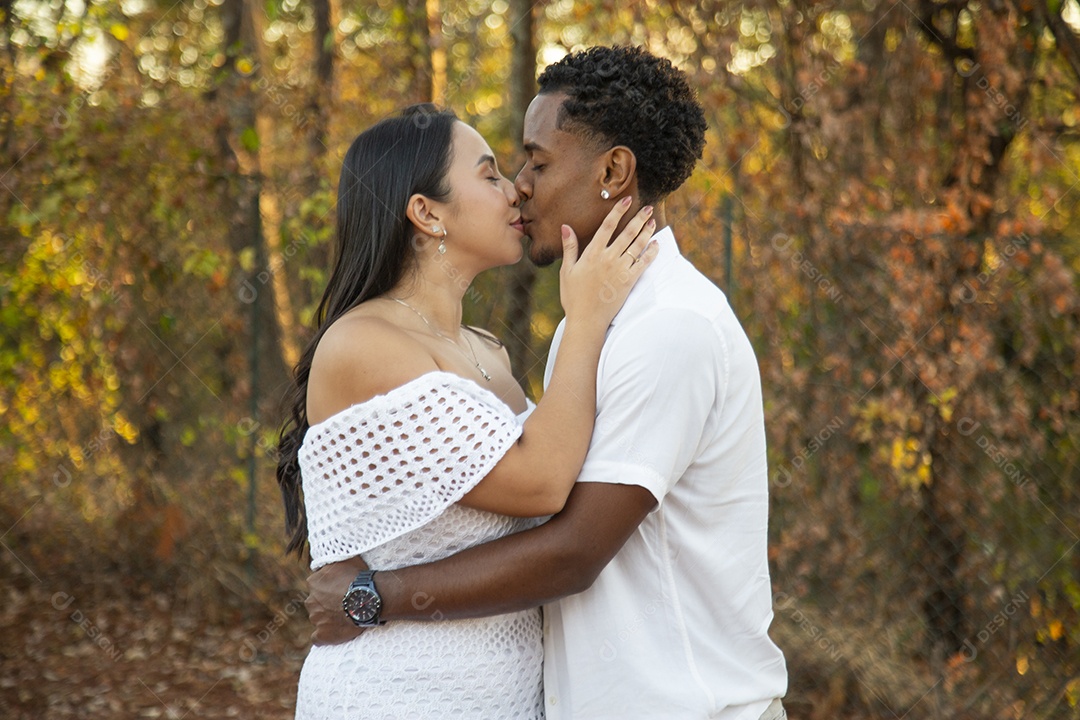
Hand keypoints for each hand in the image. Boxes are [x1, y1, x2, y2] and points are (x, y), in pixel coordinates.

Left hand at [305, 556, 367, 645]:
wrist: (367, 599)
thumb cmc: (358, 577)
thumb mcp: (345, 559)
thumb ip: (333, 561)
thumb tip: (327, 561)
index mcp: (313, 582)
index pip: (317, 585)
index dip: (329, 588)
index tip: (340, 590)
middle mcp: (311, 600)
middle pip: (316, 602)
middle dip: (326, 603)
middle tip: (343, 603)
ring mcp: (316, 618)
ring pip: (318, 618)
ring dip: (327, 618)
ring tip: (344, 617)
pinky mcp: (322, 635)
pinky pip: (317, 638)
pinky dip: (324, 636)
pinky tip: (333, 633)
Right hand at [559, 198, 658, 330]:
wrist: (586, 320)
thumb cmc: (573, 297)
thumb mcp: (567, 271)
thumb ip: (569, 247)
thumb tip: (565, 226)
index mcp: (592, 254)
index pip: (607, 226)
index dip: (618, 211)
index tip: (627, 200)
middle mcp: (608, 259)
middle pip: (627, 233)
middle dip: (639, 219)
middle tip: (648, 208)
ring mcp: (620, 270)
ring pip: (637, 246)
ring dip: (647, 232)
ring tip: (652, 222)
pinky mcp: (629, 281)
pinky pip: (643, 264)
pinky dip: (651, 253)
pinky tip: (655, 245)